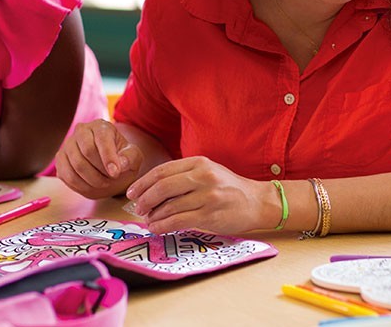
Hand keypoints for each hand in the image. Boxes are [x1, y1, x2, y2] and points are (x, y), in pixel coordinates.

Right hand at [55, 119, 143, 198]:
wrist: (109, 167)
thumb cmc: (122, 159)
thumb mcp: (133, 157)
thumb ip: (130, 158)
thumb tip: (121, 164)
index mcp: (100, 126)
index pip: (102, 139)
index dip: (108, 157)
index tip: (116, 173)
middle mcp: (81, 131)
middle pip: (87, 152)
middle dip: (101, 170)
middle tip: (111, 180)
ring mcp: (68, 144)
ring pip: (76, 165)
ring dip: (92, 180)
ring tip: (104, 184)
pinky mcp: (60, 159)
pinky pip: (67, 175)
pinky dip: (80, 185)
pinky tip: (91, 186)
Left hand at [125, 157, 273, 234]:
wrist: (258, 202)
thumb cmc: (229, 188)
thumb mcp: (208, 171)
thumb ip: (183, 176)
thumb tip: (151, 190)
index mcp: (199, 163)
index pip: (162, 171)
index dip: (143, 182)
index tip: (132, 192)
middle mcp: (203, 176)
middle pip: (162, 187)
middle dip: (144, 199)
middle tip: (138, 208)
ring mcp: (207, 196)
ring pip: (169, 206)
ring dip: (153, 216)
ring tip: (148, 220)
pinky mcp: (210, 215)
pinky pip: (178, 221)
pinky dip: (163, 226)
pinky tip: (157, 228)